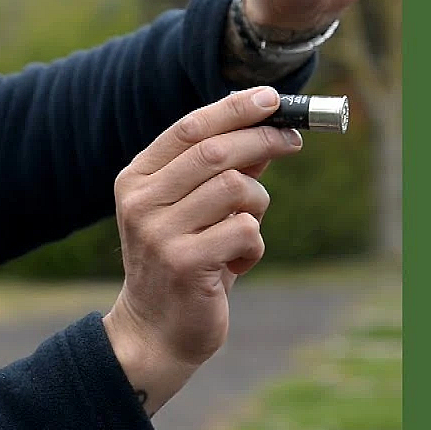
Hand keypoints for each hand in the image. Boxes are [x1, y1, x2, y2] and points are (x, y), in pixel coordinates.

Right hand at [103, 87, 302, 414]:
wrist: (156, 331)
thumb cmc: (183, 262)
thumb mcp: (196, 210)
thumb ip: (223, 170)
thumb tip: (269, 127)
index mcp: (136, 180)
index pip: (189, 128)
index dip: (234, 108)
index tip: (272, 98)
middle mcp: (141, 202)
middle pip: (216, 152)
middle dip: (263, 141)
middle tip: (293, 142)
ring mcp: (159, 233)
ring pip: (236, 189)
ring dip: (257, 206)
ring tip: (245, 231)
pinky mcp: (185, 264)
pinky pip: (245, 231)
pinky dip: (254, 246)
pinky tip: (237, 265)